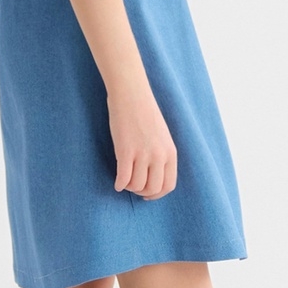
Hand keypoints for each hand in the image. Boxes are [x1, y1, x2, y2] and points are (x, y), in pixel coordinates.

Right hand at [107, 86, 176, 200]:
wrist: (131, 94)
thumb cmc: (144, 112)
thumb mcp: (161, 135)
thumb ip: (160, 155)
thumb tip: (152, 177)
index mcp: (170, 152)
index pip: (168, 185)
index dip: (157, 194)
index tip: (147, 194)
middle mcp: (159, 155)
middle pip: (153, 188)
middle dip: (141, 192)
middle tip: (133, 187)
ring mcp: (143, 153)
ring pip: (136, 185)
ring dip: (129, 187)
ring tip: (124, 180)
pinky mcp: (126, 150)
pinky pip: (123, 178)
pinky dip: (119, 184)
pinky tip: (116, 181)